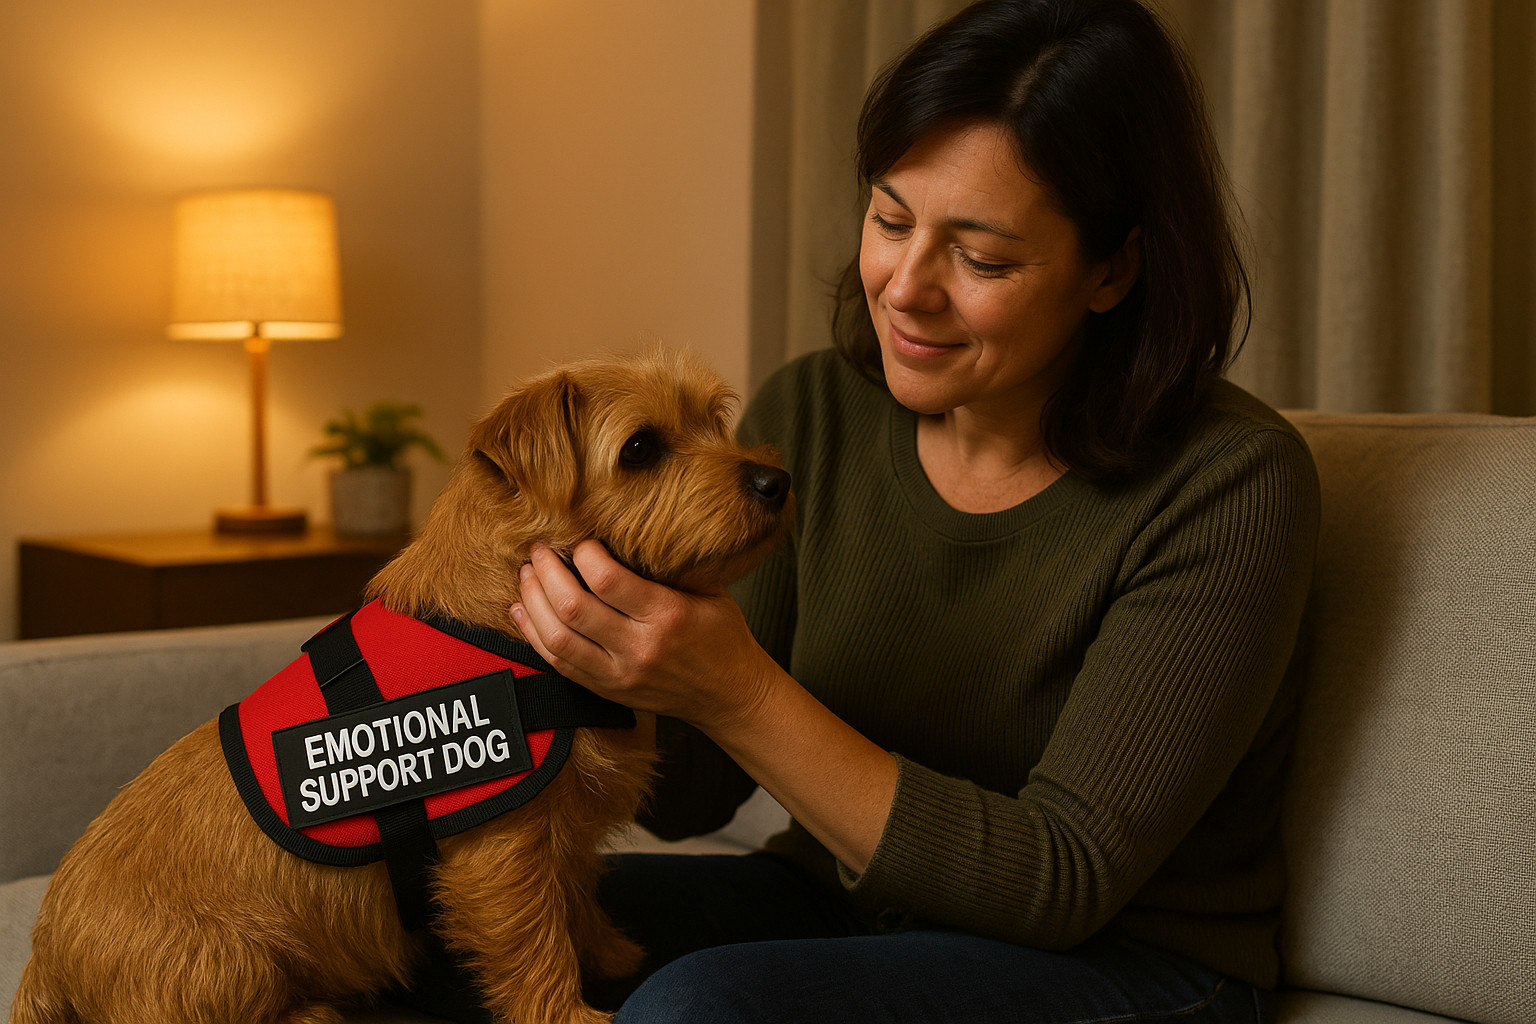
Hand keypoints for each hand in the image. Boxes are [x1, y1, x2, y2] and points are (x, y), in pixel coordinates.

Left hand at [510, 540, 775, 733]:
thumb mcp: (711, 591)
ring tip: (527, 575)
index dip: (584, 553)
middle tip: (540, 550)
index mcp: (668, 616)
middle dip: (546, 572)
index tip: (581, 540)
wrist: (730, 695)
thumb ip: (671, 565)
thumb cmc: (722, 635)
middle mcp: (639, 648)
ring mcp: (619, 674)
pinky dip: (532, 635)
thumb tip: (626, 527)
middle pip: (573, 607)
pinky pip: (557, 663)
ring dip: (533, 602)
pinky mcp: (606, 690)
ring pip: (556, 638)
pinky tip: (522, 610)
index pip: (607, 580)